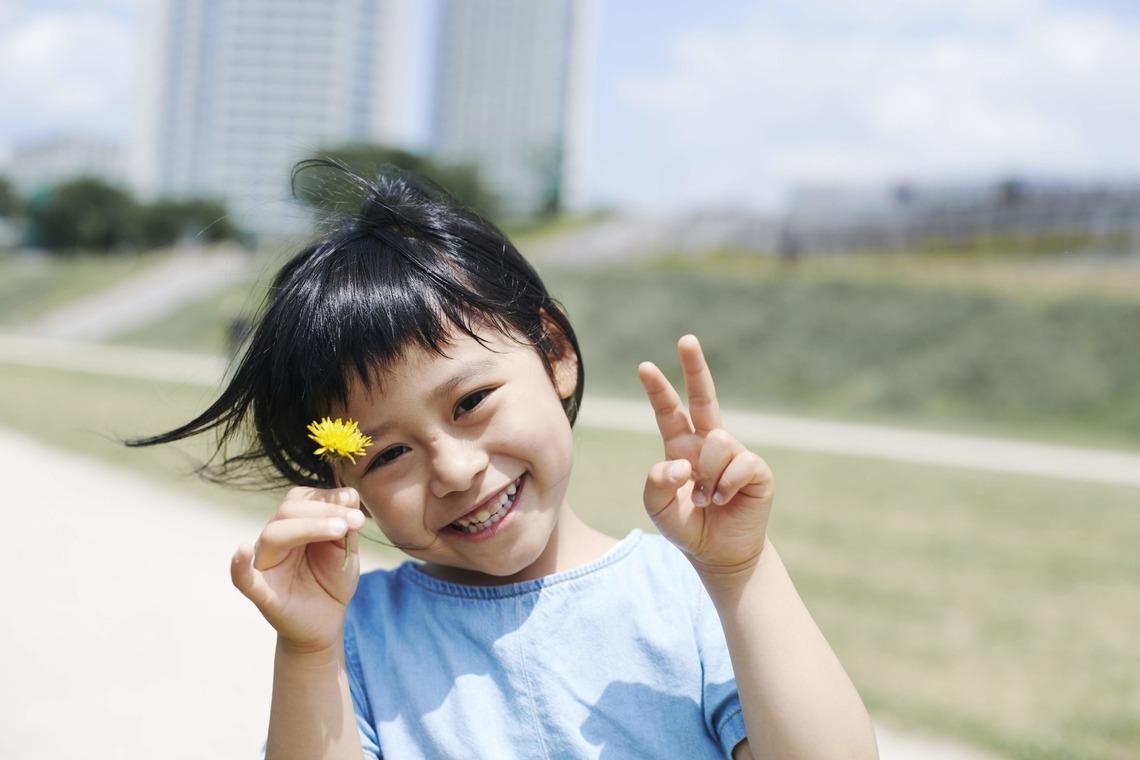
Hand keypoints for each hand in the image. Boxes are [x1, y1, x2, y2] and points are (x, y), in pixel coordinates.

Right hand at [231, 487, 365, 651]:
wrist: (325, 622)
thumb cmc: (331, 580)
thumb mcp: (345, 548)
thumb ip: (345, 523)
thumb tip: (349, 494)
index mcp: (293, 525)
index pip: (301, 499)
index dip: (328, 498)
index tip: (356, 508)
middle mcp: (275, 541)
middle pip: (288, 511)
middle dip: (324, 511)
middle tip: (355, 521)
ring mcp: (266, 565)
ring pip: (274, 535)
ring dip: (309, 527)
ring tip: (340, 530)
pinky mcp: (262, 593)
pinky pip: (244, 579)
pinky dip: (239, 566)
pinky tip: (241, 551)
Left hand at [638, 335, 774, 583]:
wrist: (720, 554)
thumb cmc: (688, 527)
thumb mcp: (659, 509)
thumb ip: (657, 483)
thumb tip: (681, 463)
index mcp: (681, 447)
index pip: (669, 411)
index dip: (658, 389)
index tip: (644, 366)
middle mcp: (707, 444)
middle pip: (703, 397)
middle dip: (695, 367)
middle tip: (686, 339)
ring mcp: (734, 454)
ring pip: (718, 441)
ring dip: (709, 474)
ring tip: (708, 497)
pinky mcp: (756, 469)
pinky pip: (739, 463)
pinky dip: (726, 485)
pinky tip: (725, 500)